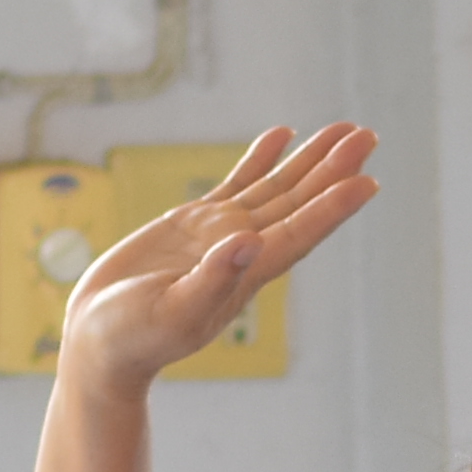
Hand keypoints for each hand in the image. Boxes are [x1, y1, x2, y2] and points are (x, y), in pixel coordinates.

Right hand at [58, 122, 382, 399]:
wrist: (102, 342)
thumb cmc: (134, 338)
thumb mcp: (173, 312)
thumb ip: (212, 280)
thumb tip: (248, 241)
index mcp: (245, 274)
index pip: (299, 234)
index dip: (334, 209)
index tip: (367, 182)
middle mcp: (244, 250)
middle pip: (299, 203)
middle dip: (334, 170)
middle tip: (368, 135)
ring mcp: (222, 234)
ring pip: (276, 188)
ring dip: (309, 160)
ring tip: (344, 129)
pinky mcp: (194, 224)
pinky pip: (238, 183)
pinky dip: (260, 159)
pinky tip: (283, 135)